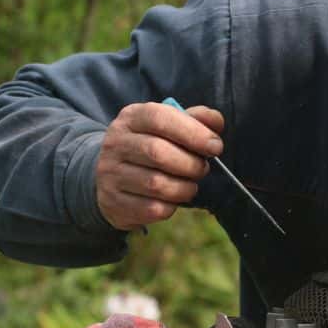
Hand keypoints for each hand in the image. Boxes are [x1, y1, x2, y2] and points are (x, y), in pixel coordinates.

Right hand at [95, 101, 224, 230]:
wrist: (113, 176)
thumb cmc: (152, 147)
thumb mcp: (169, 127)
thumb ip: (195, 120)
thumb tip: (216, 122)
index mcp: (132, 118)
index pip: (160, 118)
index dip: (193, 132)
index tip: (216, 146)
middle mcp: (116, 143)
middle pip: (157, 152)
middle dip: (190, 164)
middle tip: (202, 169)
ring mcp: (110, 174)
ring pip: (156, 184)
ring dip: (184, 188)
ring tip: (190, 186)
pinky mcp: (113, 202)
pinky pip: (152, 208)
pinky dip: (171, 207)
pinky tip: (172, 200)